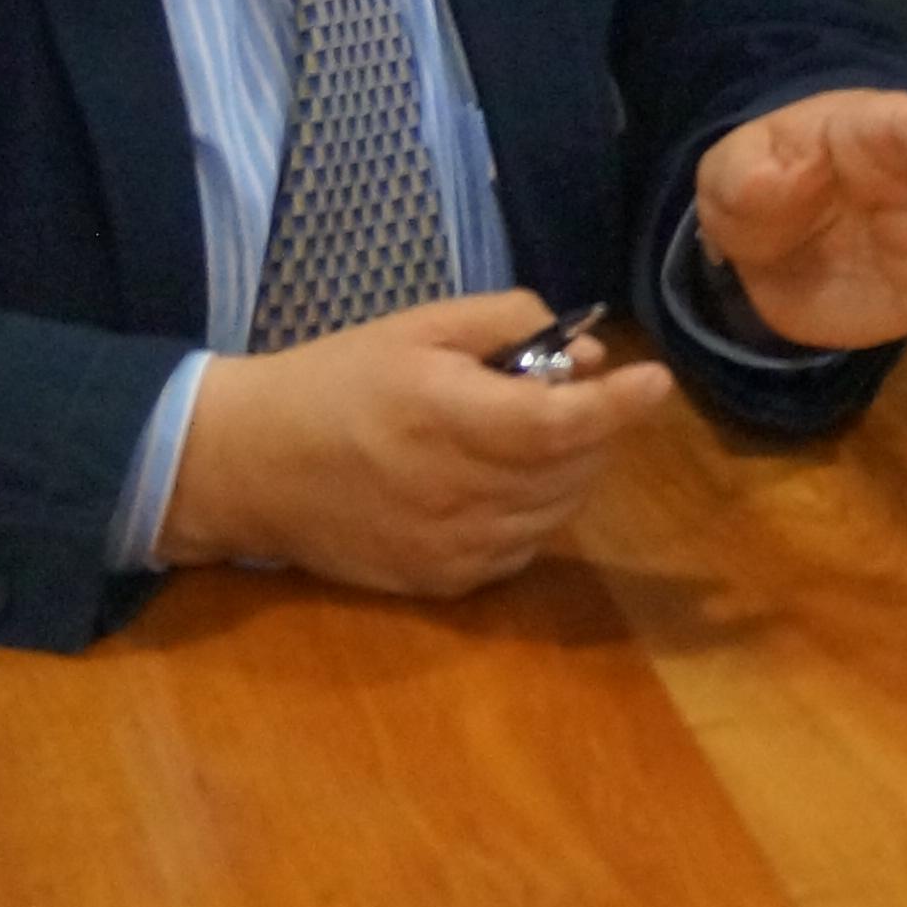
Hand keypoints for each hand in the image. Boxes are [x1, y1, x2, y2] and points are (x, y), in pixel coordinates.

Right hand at [156, 291, 673, 594]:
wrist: (250, 464)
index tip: (656, 381)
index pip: (562, 424)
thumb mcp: (419, 326)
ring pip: (557, 511)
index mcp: (445, 418)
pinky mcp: (440, 583)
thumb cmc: (338, 380)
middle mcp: (455, 492)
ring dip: (569, 469)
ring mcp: (449, 547)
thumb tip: (587, 356)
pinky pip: (524, 547)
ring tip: (529, 433)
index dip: (618, 405)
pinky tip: (503, 480)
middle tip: (564, 392)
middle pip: (571, 468)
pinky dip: (536, 511)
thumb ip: (509, 323)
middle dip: (593, 427)